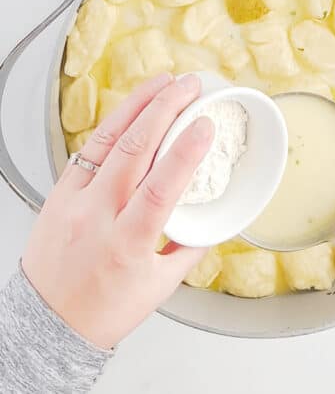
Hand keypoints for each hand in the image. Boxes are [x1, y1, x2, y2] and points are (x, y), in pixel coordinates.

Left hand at [21, 73, 212, 348]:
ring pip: (106, 142)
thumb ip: (190, 249)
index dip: (185, 153)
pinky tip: (131, 110)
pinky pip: (87, 151)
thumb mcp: (160, 286)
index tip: (206, 126)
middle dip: (164, 110)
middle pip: (132, 151)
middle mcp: (96, 217)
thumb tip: (216, 219)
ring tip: (163, 83)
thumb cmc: (103, 310)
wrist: (48, 322)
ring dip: (137, 106)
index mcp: (127, 244)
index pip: (160, 189)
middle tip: (190, 87)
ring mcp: (72, 202)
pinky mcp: (58, 194)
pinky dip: (112, 126)